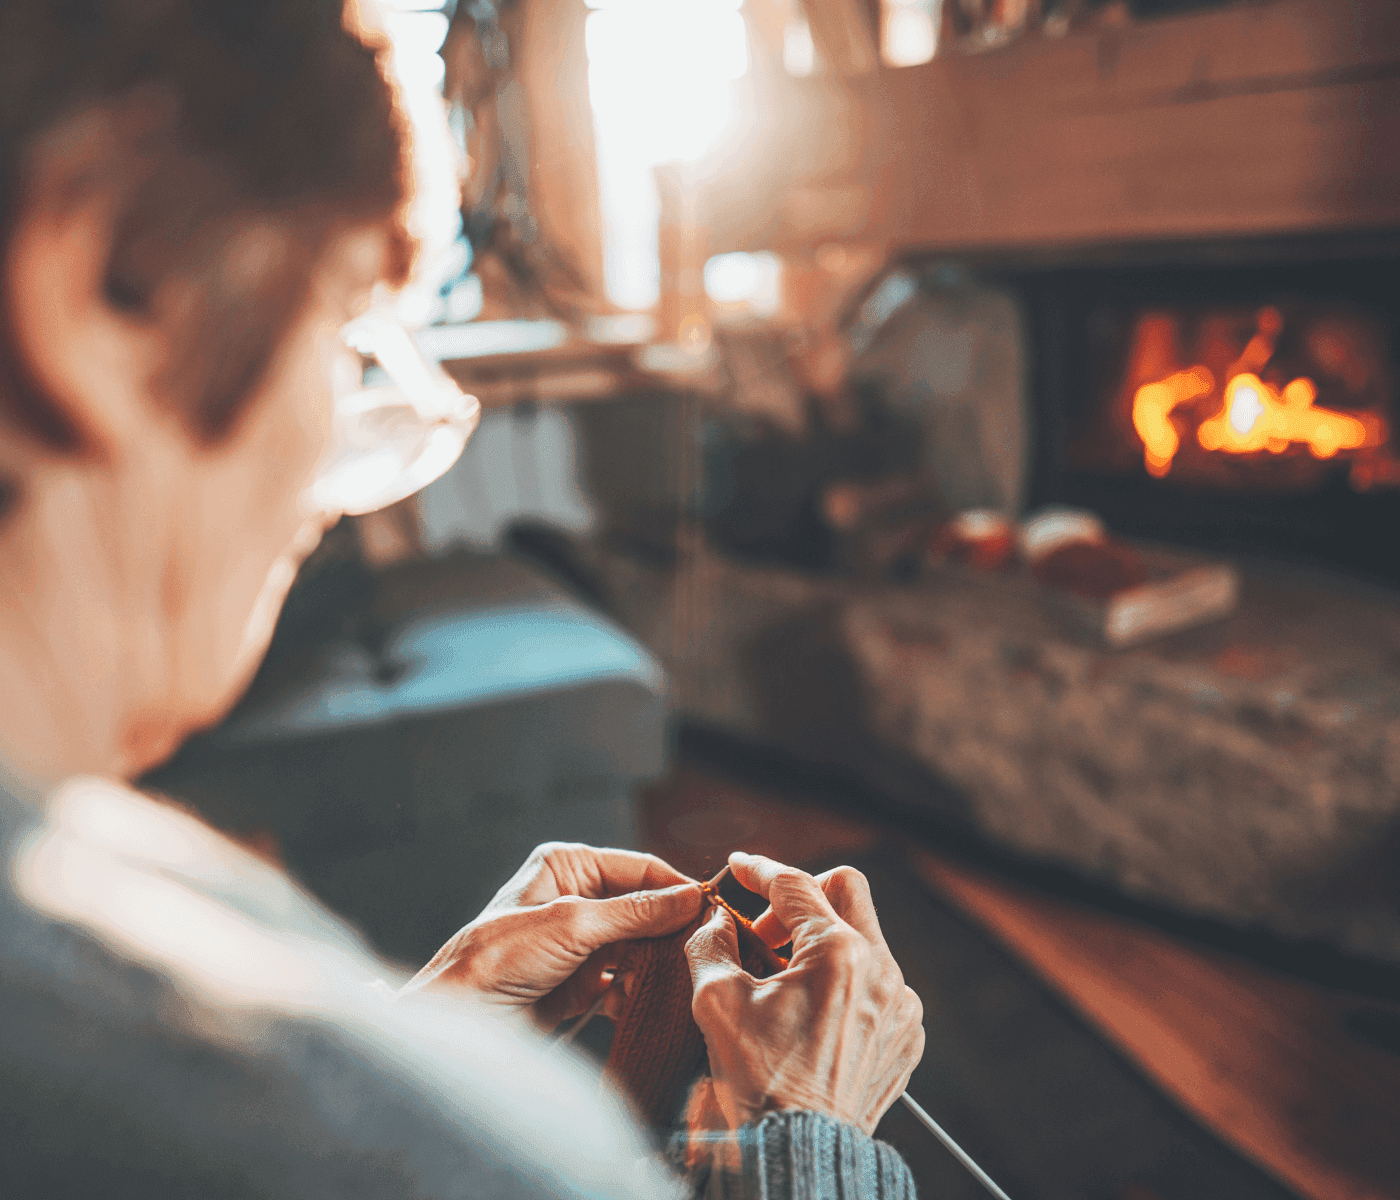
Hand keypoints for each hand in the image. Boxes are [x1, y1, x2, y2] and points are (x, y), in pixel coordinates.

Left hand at [403, 841, 702, 1029]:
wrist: (463, 1021)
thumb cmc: (497, 958)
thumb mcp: (572, 924)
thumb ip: (635, 912)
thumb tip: (690, 899)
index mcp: (568, 866)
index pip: (640, 869)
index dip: (677, 888)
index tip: (713, 909)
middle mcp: (576, 898)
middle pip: (644, 908)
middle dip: (672, 930)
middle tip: (706, 948)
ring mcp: (581, 942)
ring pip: (640, 946)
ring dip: (660, 963)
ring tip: (685, 977)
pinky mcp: (582, 981)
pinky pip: (626, 979)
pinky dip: (641, 990)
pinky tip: (656, 1001)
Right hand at [684, 852, 924, 1134]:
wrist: (802, 1152)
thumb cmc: (762, 1084)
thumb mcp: (717, 1002)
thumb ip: (711, 944)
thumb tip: (715, 922)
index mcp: (838, 953)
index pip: (795, 884)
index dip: (760, 870)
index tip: (740, 867)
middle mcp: (882, 970)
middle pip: (846, 891)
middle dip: (802, 896)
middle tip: (767, 927)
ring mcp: (901, 1004)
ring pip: (865, 940)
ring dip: (824, 944)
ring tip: (785, 980)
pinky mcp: (906, 1034)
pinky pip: (880, 984)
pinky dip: (846, 983)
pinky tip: (813, 1013)